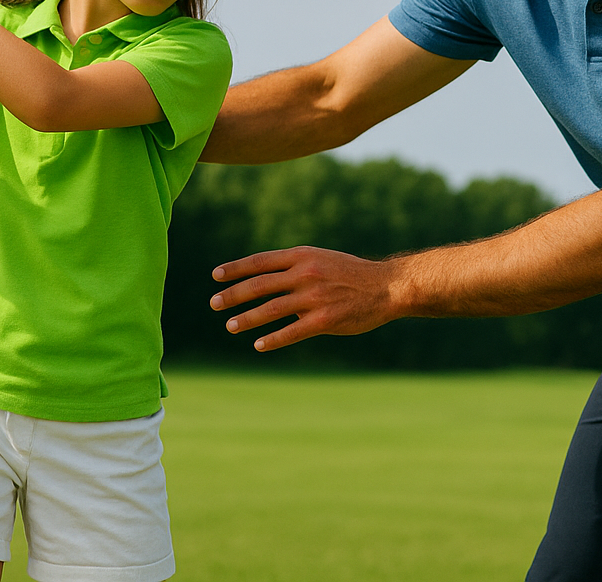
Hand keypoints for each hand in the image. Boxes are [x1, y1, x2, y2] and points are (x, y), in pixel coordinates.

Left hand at [209, 246, 404, 351]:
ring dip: (246, 318)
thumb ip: (295, 269)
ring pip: (270, 309)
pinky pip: (291, 332)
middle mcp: (305, 274)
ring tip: (230, 325)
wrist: (387, 286)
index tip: (216, 275)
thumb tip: (267, 285)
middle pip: (259, 285)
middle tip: (214, 303)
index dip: (236, 268)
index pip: (260, 261)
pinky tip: (258, 345)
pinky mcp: (324, 320)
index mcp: (302, 256)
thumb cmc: (352, 274)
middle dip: (233, 295)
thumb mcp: (321, 260)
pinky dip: (272, 339)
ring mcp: (314, 297)